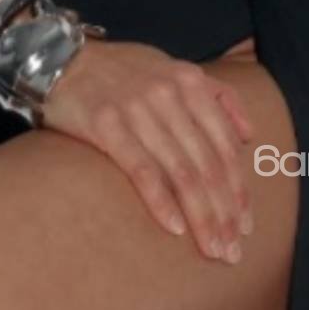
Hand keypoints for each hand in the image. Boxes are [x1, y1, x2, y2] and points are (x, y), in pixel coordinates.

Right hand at [40, 36, 255, 262]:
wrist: (59, 58)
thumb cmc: (121, 69)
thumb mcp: (173, 67)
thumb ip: (215, 94)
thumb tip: (249, 135)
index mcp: (190, 82)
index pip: (225, 145)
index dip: (239, 189)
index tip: (246, 224)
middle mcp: (169, 94)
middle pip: (207, 164)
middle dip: (224, 212)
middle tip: (233, 251)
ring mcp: (138, 109)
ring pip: (181, 172)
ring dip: (201, 216)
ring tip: (212, 248)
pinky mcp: (106, 125)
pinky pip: (141, 169)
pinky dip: (161, 201)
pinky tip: (175, 228)